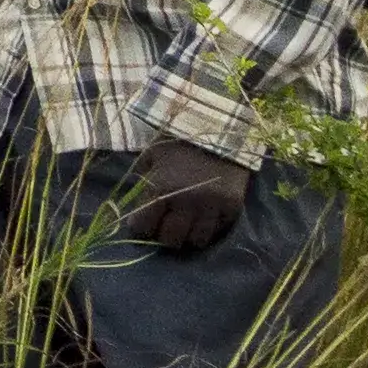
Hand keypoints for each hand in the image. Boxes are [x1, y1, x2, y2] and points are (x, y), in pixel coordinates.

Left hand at [124, 137, 252, 256]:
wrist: (219, 127)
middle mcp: (187, 201)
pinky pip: (219, 231)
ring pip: (197, 241)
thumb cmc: (178, 141)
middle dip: (163, 236)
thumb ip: (142, 181)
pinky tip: (203, 219)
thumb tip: (134, 207)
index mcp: (161, 188)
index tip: (142, 224)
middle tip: (163, 227)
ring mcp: (212, 206)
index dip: (140, 227)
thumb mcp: (151, 156)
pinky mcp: (233, 206)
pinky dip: (209, 229)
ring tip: (185, 226)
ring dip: (188, 236)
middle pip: (171, 240)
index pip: (143, 226)